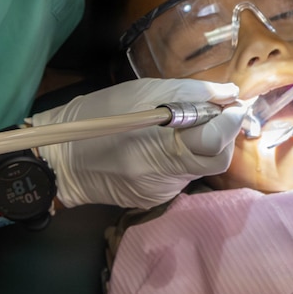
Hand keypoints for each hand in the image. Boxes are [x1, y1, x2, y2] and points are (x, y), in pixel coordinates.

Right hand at [33, 79, 241, 209]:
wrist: (59, 159)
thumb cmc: (96, 116)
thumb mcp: (141, 92)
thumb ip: (189, 93)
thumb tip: (228, 93)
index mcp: (159, 150)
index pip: (215, 142)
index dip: (230, 122)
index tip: (233, 104)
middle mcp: (164, 179)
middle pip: (216, 159)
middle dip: (222, 133)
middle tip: (213, 111)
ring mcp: (159, 193)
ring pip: (200, 166)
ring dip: (200, 143)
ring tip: (175, 124)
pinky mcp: (154, 200)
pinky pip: (181, 175)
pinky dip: (181, 156)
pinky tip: (160, 144)